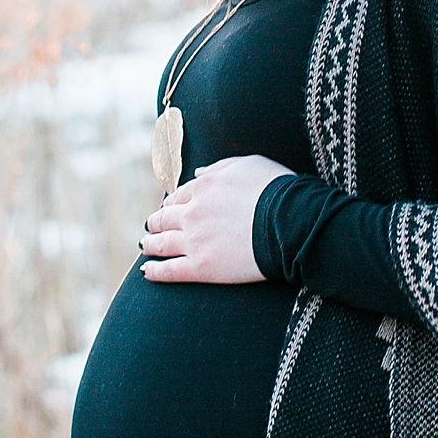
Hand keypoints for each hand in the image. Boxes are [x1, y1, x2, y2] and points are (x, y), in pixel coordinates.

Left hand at [139, 155, 291, 284]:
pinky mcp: (201, 267)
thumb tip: (198, 173)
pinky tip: (147, 271)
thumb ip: (219, 167)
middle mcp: (193, 213)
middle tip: (151, 228)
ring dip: (150, 244)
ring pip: (162, 243)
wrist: (291, 223)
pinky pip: (170, 270)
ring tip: (145, 246)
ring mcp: (194, 241)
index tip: (168, 209)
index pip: (179, 196)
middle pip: (165, 219)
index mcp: (203, 187)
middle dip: (156, 223)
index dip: (171, 204)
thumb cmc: (277, 190)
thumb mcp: (249, 165)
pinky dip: (155, 271)